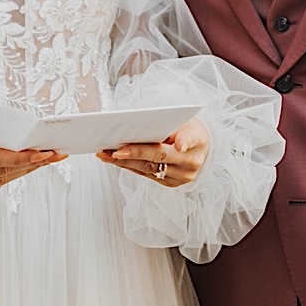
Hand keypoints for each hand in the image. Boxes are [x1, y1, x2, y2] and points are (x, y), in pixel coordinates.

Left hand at [94, 118, 209, 186]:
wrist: (200, 149)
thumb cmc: (189, 130)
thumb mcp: (188, 122)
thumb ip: (174, 127)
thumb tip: (146, 130)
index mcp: (198, 143)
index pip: (186, 142)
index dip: (183, 143)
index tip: (179, 145)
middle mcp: (190, 164)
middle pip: (159, 158)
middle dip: (135, 154)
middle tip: (115, 150)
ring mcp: (180, 177)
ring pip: (148, 168)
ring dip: (124, 162)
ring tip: (106, 154)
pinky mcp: (169, 183)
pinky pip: (145, 174)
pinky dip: (128, 166)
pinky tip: (113, 159)